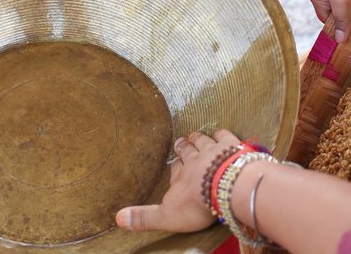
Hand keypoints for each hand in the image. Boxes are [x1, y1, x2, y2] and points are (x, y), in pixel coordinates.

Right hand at [117, 130, 241, 231]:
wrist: (226, 188)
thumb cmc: (197, 204)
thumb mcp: (167, 216)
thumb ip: (145, 217)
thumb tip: (118, 218)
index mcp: (180, 177)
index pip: (175, 169)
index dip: (175, 166)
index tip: (174, 161)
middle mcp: (195, 160)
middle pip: (188, 151)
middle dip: (184, 147)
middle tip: (181, 141)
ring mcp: (214, 152)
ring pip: (203, 141)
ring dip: (199, 138)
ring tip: (196, 135)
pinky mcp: (232, 147)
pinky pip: (224, 136)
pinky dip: (221, 134)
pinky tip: (220, 133)